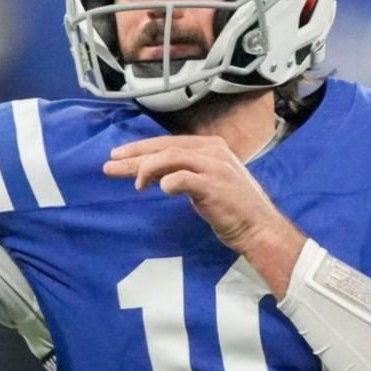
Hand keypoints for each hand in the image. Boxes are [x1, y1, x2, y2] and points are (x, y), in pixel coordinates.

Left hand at [104, 135, 305, 284]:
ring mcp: (214, 167)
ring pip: (171, 157)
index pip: (168, 143)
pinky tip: (159, 189)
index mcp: (211, 147)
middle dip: (135, 155)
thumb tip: (155, 174)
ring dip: (147, 169)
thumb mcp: (208, 182)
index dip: (141, 149)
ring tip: (135, 184)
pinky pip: (182, 178)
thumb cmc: (233, 209)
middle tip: (111, 164)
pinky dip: (167, 182)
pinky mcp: (213, 185)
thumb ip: (186, 172)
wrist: (259, 228)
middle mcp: (212, 151)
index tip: (119, 156)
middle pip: (165, 147)